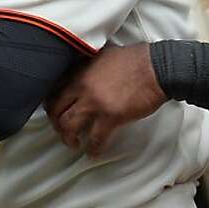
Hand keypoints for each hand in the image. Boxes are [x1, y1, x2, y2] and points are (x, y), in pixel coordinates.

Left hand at [44, 43, 168, 156]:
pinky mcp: (110, 116)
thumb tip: (82, 69)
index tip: (55, 112)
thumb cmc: (135, 59)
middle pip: (57, 111)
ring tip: (74, 144)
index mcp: (79, 71)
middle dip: (56, 124)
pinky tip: (93, 153)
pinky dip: (93, 149)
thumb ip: (88, 64)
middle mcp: (81, 86)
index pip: (54, 90)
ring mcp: (95, 102)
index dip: (51, 105)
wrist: (157, 67)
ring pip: (69, 126)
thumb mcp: (103, 55)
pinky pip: (95, 138)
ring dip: (69, 138)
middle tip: (62, 131)